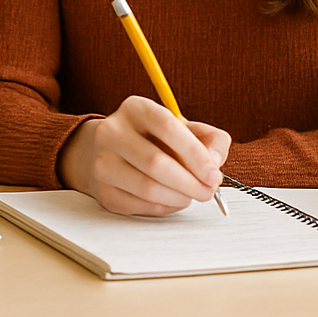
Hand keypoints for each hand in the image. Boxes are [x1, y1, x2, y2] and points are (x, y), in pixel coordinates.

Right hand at [55, 95, 230, 216]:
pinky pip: (140, 205)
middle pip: (156, 163)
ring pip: (148, 188)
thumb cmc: (152, 138)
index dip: (195, 154)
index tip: (213, 173)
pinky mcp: (103, 190)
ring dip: (179, 197)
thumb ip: (208, 138)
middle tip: (209, 190)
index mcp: (135, 109)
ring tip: (193, 195)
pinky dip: (165, 207)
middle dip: (190, 183)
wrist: (108, 151)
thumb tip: (214, 162)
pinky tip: (173, 200)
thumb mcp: (182, 127)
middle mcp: (112, 132)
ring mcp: (103, 162)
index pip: (167, 127)